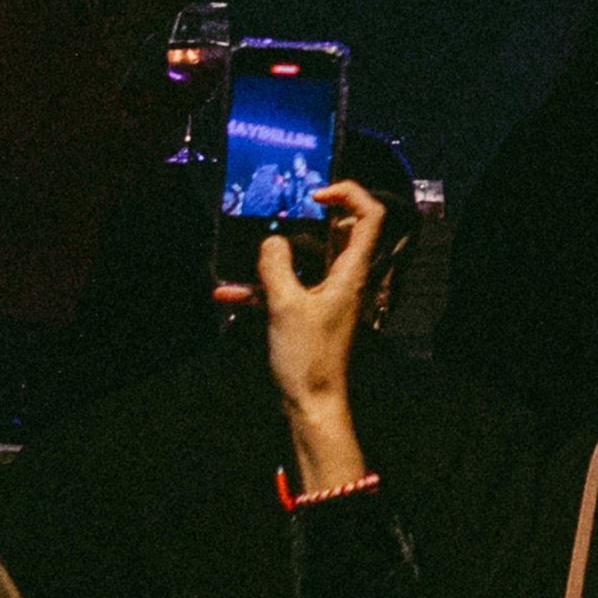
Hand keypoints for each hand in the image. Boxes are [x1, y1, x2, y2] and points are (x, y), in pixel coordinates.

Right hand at [256, 180, 386, 410]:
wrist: (312, 404)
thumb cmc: (308, 358)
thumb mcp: (286, 306)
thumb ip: (276, 266)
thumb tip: (271, 240)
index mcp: (351, 271)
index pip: (370, 215)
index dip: (349, 193)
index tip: (315, 194)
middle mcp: (344, 278)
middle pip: (338, 231)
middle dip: (307, 218)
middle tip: (278, 213)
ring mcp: (328, 294)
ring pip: (308, 258)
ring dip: (278, 254)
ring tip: (247, 247)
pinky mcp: (310, 311)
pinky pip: (288, 287)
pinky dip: (262, 287)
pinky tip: (227, 292)